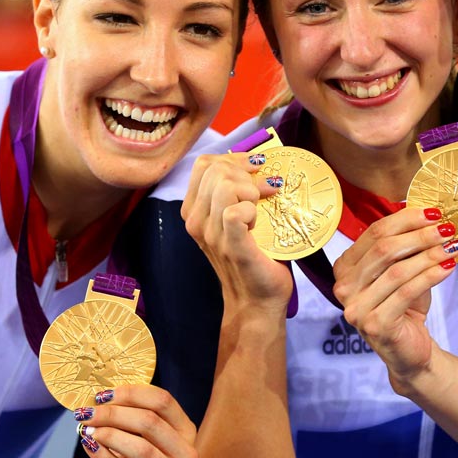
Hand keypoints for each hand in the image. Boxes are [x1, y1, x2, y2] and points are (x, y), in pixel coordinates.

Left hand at [73, 385, 195, 457]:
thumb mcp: (152, 438)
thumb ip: (136, 418)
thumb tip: (103, 399)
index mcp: (185, 429)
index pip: (163, 401)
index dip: (132, 394)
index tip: (105, 394)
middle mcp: (185, 451)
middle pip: (150, 421)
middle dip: (114, 414)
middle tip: (89, 412)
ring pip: (142, 448)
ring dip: (110, 435)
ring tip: (88, 428)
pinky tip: (90, 445)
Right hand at [181, 152, 289, 312]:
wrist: (258, 298)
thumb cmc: (255, 253)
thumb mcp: (238, 216)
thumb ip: (237, 191)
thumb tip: (258, 162)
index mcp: (194, 209)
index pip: (205, 164)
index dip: (234, 158)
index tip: (256, 168)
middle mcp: (195, 220)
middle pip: (216, 169)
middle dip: (246, 173)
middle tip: (264, 193)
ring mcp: (211, 234)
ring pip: (225, 185)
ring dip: (251, 191)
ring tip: (260, 209)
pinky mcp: (231, 246)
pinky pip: (236, 211)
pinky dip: (253, 209)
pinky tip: (259, 222)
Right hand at [332, 206, 457, 383]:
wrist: (409, 350)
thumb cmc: (404, 305)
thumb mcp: (400, 270)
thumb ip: (405, 245)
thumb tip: (429, 213)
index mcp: (345, 266)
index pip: (374, 232)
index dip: (406, 219)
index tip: (434, 213)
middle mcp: (344, 286)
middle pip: (384, 249)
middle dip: (420, 235)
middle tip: (447, 228)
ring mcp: (356, 307)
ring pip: (397, 270)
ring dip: (429, 254)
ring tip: (452, 246)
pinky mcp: (375, 324)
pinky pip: (406, 292)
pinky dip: (430, 275)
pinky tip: (448, 267)